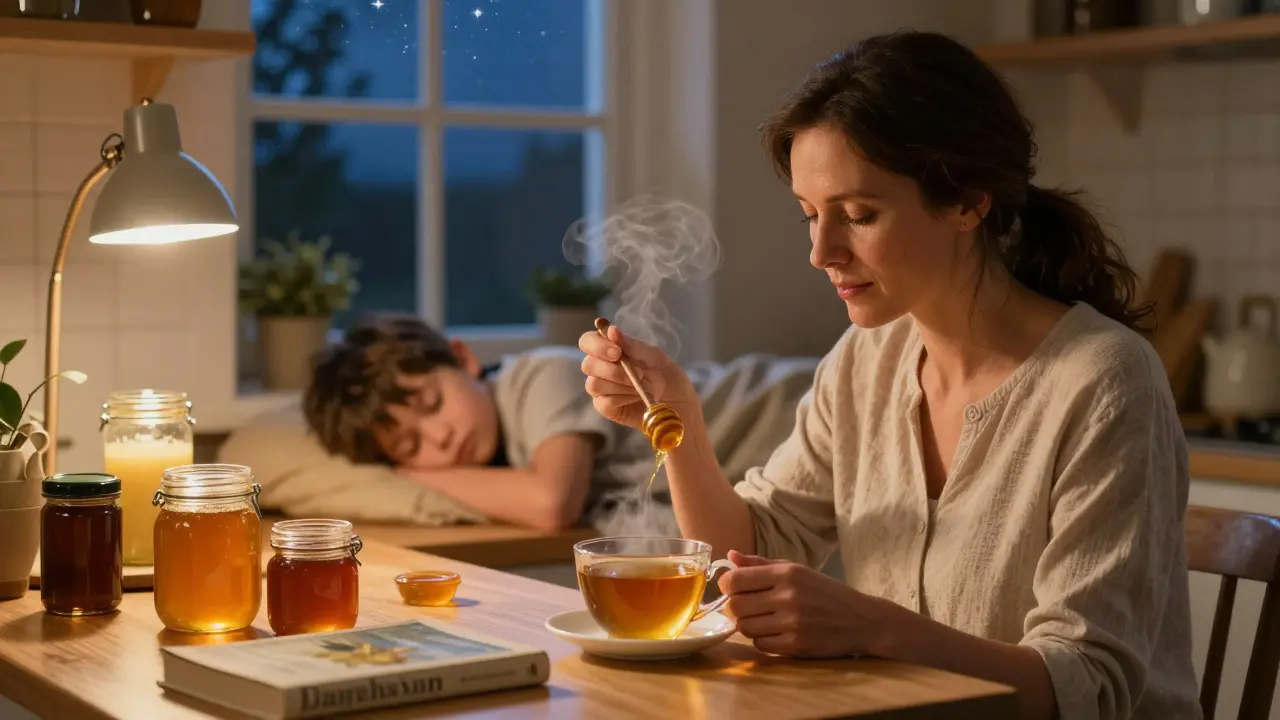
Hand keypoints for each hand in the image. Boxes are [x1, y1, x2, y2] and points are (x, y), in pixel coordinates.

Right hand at [578, 325, 699, 429]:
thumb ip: (633, 346)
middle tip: (639, 373)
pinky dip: (623, 399)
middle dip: (613, 370)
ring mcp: (602, 389)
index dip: (597, 345)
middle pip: (587, 365)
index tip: (617, 352)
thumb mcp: (656, 358)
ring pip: (594, 384)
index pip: (588, 341)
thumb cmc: (668, 377)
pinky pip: (604, 403)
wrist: (681, 406)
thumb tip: (611, 330)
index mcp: (610, 349)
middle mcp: (601, 368)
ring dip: (621, 385)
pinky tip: (637, 397)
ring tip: (643, 386)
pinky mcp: (606, 408)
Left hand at [718, 550, 893, 657]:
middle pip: (735, 606)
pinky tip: (775, 632)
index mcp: (787, 573)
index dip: (726, 585)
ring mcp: (792, 623)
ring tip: (762, 619)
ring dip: (748, 624)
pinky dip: (762, 640)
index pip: (737, 579)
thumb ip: (761, 564)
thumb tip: (730, 557)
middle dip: (733, 607)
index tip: (730, 587)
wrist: (862, 620)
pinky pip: (760, 644)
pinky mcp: (796, 646)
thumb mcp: (797, 570)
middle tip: (745, 607)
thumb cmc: (825, 592)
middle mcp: (788, 596)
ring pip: (745, 627)